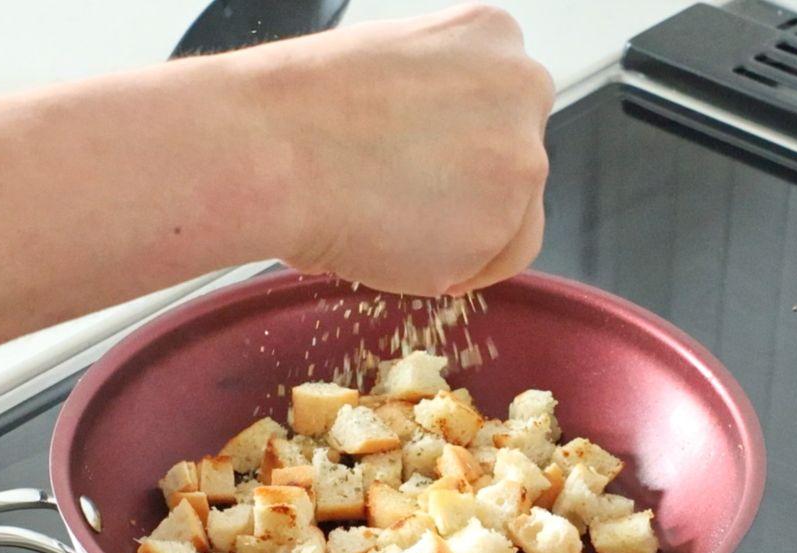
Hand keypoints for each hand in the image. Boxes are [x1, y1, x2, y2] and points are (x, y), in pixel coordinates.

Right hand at [244, 4, 553, 295]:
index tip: (428, 170)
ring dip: (453, 237)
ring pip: (509, 226)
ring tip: (382, 220)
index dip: (463, 152)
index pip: (508, 111)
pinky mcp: (497, 231)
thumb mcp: (389, 68)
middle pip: (518, 168)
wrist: (271, 148)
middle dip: (467, 197)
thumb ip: (438, 104)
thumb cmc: (300, 108)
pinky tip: (384, 241)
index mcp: (494, 36)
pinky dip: (433, 271)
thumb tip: (439, 153)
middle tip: (400, 204)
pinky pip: (475, 268)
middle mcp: (524, 91)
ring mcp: (519, 163)